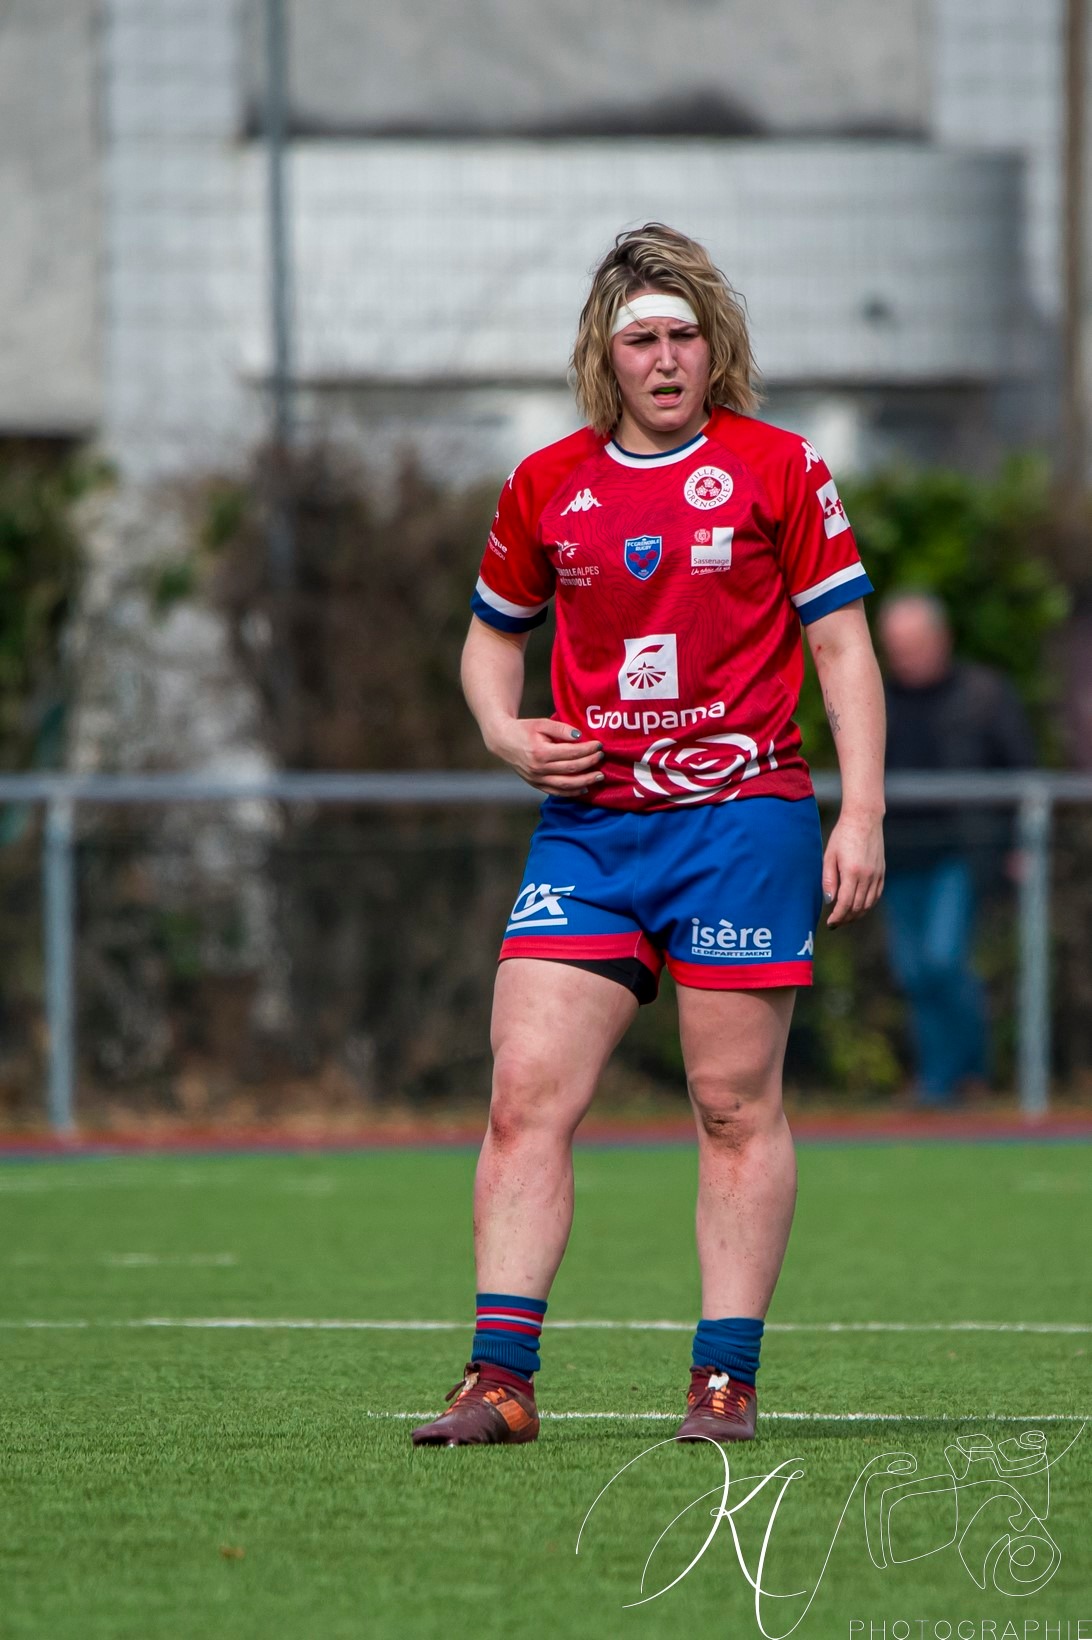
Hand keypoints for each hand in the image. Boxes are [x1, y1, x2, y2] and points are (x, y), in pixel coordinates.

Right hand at [487, 718, 604, 795]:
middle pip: (571, 769)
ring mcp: (537, 779)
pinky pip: (556, 792)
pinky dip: (571, 792)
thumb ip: (561, 728)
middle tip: (601, 757)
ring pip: (566, 784)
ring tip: (599, 776)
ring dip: (585, 781)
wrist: (503, 741)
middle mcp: (539, 768)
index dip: (587, 749)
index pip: (571, 753)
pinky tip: (584, 788)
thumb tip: (580, 736)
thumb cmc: (524, 729)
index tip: (599, 745)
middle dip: (590, 763)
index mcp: (540, 752)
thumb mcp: (541, 723)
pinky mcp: (535, 785)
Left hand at [822, 811, 884, 926]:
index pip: (845, 903)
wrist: (864, 819)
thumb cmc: (843, 836)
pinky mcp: (882, 872)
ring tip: (845, 918)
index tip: (830, 923)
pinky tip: (859, 907)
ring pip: (868, 904)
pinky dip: (868, 905)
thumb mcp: (829, 856)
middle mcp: (867, 876)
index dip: (837, 917)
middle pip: (858, 907)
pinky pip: (876, 895)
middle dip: (846, 918)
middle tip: (836, 923)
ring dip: (857, 914)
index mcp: (852, 872)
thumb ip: (829, 879)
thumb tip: (829, 901)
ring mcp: (877, 875)